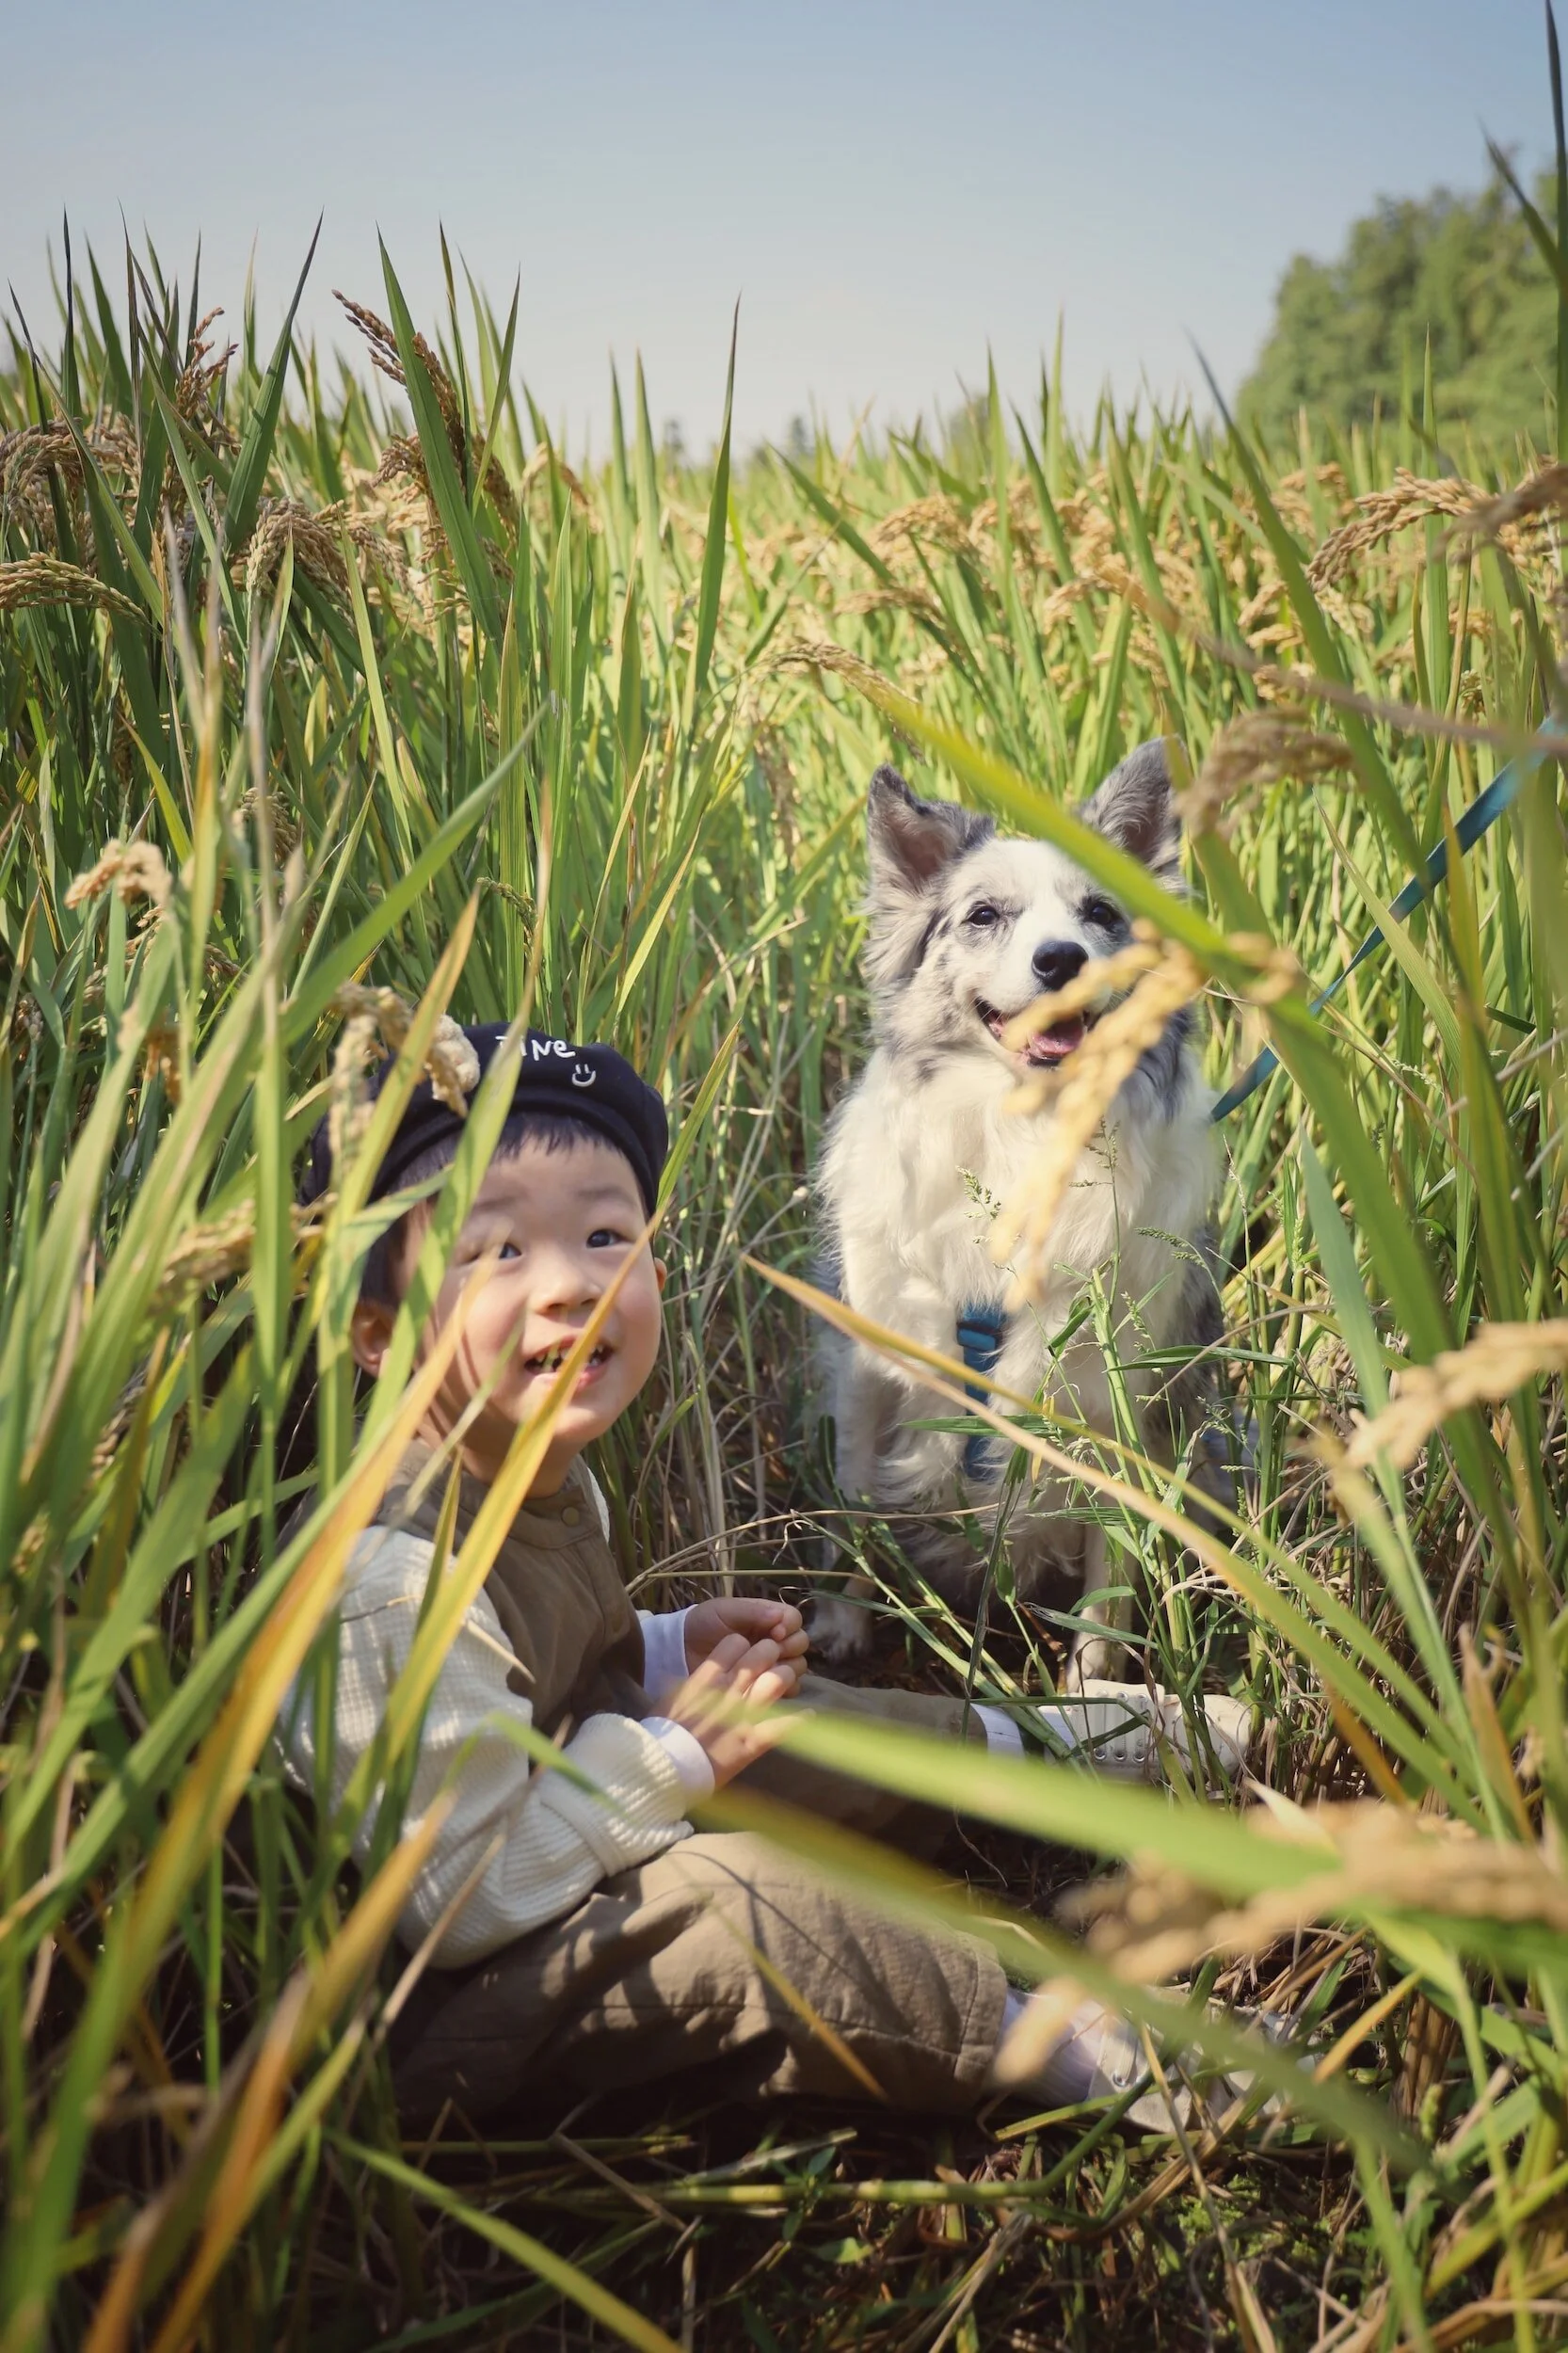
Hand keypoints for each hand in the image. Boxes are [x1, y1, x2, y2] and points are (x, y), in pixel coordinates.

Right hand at [663, 1632, 799, 1787]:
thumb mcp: (669, 1699)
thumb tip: (690, 1679)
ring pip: (778, 1679)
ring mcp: (744, 1714)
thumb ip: (688, 1685)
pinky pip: (784, 1725)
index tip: (745, 1652)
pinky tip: (808, 1715)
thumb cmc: (662, 1733)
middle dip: (771, 1653)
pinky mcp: (753, 1740)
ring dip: (785, 1677)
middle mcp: (729, 1689)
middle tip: (773, 1660)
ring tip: (786, 1681)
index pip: (735, 1642)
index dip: (744, 1645)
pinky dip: (798, 1720)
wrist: (665, 1766)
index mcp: (707, 1676)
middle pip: (762, 1654)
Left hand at [683, 1597, 808, 1696]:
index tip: (774, 1632)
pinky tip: (765, 1686)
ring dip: (788, 1667)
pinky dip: (783, 1687)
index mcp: (766, 1618)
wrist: (680, 1651)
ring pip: (797, 1666)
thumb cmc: (702, 1625)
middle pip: (800, 1643)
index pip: (793, 1619)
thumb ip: (751, 1612)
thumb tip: (779, 1617)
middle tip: (771, 1651)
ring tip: (765, 1670)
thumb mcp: (723, 1611)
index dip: (789, 1626)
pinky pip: (786, 1688)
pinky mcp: (762, 1685)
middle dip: (790, 1646)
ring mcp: (769, 1663)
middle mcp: (772, 1640)